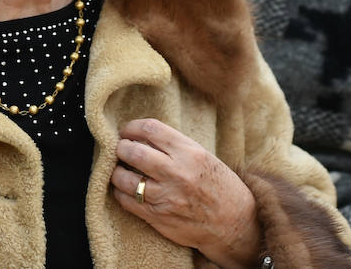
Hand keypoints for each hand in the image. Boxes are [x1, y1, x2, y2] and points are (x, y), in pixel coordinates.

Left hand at [110, 118, 259, 268]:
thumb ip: (174, 146)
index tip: (127, 131)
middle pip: (132, 152)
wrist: (234, 223)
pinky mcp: (158, 217)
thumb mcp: (202, 156)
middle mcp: (176, 173)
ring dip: (116, 172)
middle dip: (121, 148)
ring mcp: (165, 196)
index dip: (132, 127)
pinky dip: (120, 192)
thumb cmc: (218, 185)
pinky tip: (125, 189)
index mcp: (189, 152)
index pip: (150, 129)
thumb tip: (140, 135)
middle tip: (121, 149)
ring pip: (124, 178)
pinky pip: (126, 201)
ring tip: (120, 169)